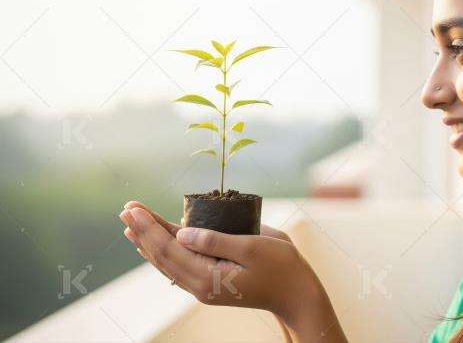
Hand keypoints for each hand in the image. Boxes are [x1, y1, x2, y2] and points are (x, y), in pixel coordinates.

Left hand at [119, 201, 346, 342]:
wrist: (296, 295)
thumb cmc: (282, 267)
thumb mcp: (253, 246)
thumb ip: (216, 240)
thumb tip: (182, 232)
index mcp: (209, 277)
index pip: (169, 248)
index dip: (149, 226)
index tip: (133, 207)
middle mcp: (201, 286)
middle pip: (162, 256)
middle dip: (142, 231)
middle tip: (126, 209)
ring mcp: (205, 288)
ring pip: (168, 263)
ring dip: (148, 242)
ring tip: (131, 225)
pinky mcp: (211, 285)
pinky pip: (179, 267)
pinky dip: (163, 253)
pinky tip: (154, 245)